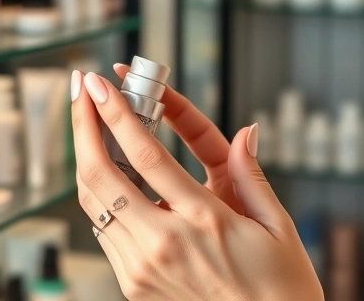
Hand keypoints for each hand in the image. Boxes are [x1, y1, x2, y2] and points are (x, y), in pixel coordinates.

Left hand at [71, 70, 322, 300]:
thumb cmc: (279, 288)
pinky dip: (100, 194)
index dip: (117, 113)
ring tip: (90, 123)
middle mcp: (164, 244)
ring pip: (93, 202)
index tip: (101, 83)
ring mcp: (143, 267)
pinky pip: (104, 230)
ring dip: (86, 157)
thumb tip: (247, 132)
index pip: (145, 155)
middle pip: (101, 174)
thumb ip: (252, 174)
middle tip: (84, 90)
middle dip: (85, 125)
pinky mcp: (134, 285)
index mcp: (204, 221)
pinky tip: (109, 170)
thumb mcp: (277, 226)